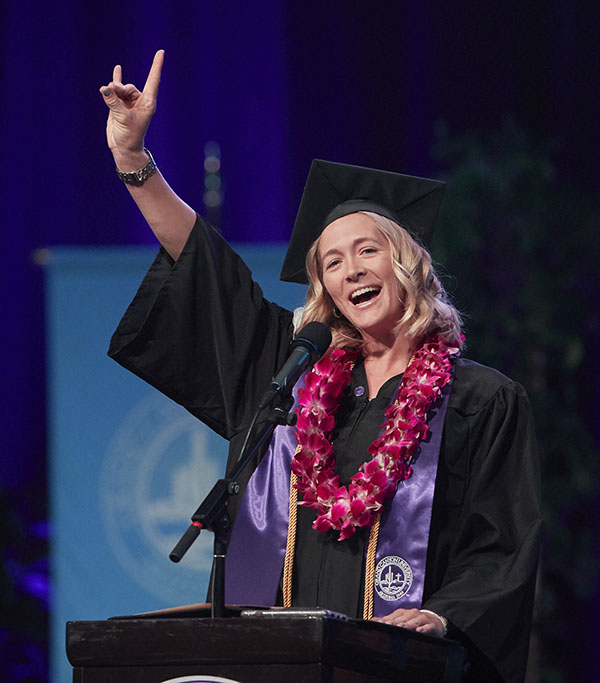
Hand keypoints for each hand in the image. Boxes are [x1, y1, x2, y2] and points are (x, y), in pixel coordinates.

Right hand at [99, 50, 164, 167]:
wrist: (123, 148)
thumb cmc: (128, 136)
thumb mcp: (121, 118)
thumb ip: (113, 102)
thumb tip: (105, 88)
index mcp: (147, 103)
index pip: (153, 80)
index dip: (156, 66)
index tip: (161, 52)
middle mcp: (140, 101)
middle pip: (129, 87)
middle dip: (119, 87)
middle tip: (111, 90)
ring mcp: (130, 102)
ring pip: (120, 89)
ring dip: (113, 90)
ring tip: (106, 92)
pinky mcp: (119, 104)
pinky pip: (117, 89)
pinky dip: (117, 80)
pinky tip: (118, 69)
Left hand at [371, 608, 444, 636]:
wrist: (434, 620)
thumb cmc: (414, 621)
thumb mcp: (402, 620)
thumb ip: (388, 621)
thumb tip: (372, 620)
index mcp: (403, 613)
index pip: (393, 617)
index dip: (386, 620)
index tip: (378, 624)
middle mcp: (412, 614)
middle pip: (402, 618)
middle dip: (395, 622)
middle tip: (387, 626)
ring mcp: (422, 618)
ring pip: (414, 621)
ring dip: (407, 624)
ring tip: (400, 627)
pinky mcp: (432, 625)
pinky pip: (428, 626)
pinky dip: (424, 629)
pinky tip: (419, 631)